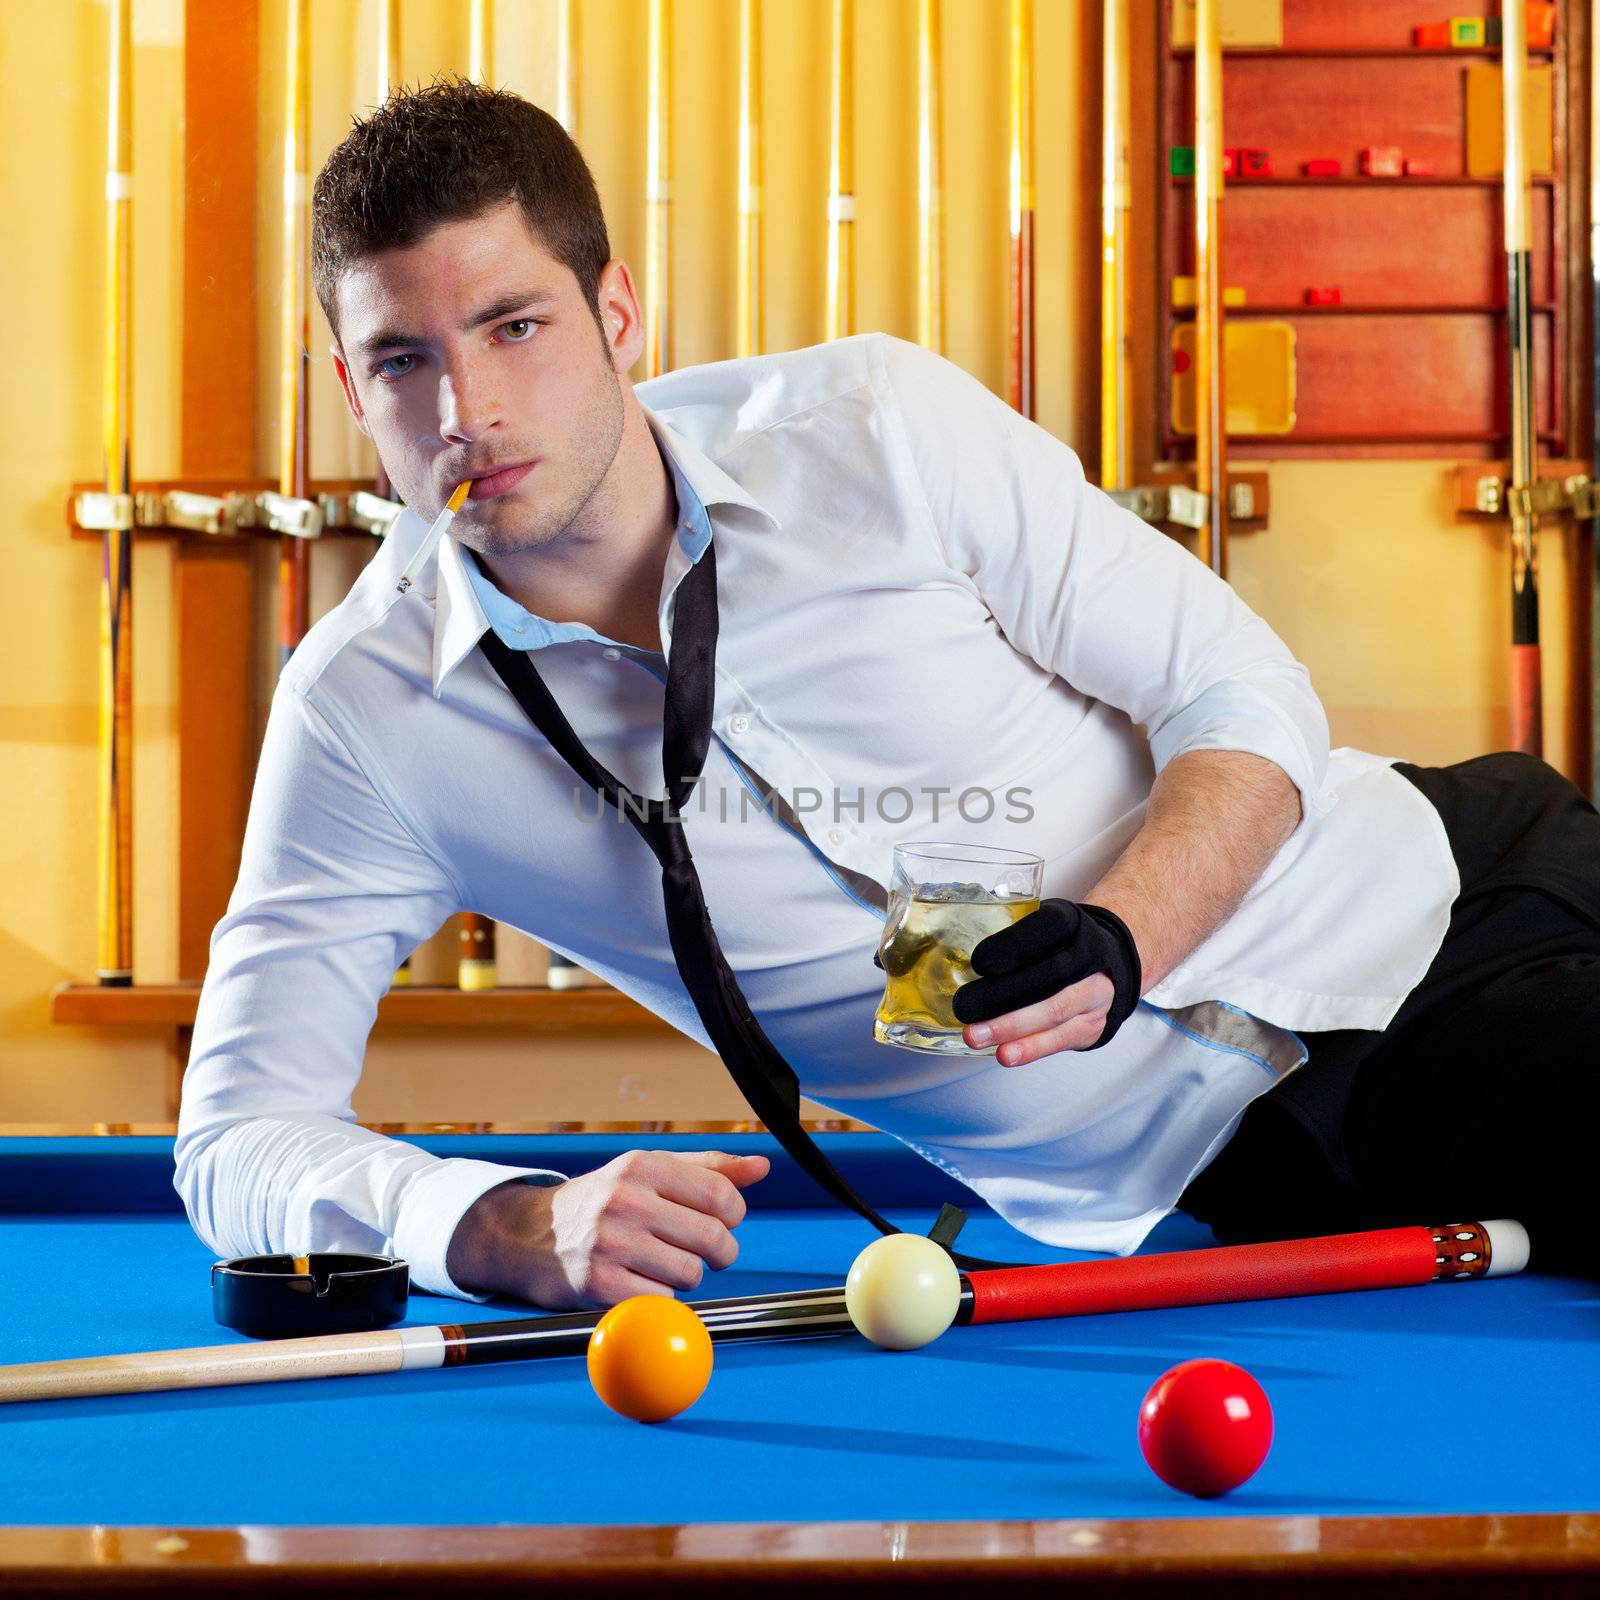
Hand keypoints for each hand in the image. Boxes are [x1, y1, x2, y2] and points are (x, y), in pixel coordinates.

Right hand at [445, 1149, 770, 1308]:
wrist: (528, 1236)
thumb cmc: (602, 1201)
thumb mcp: (648, 1172)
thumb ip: (708, 1168)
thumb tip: (763, 1166)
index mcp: (643, 1166)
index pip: (721, 1195)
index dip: (732, 1216)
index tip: (718, 1222)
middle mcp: (626, 1200)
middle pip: (712, 1238)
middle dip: (717, 1251)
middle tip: (700, 1251)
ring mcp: (611, 1243)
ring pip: (691, 1274)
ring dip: (685, 1277)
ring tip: (661, 1264)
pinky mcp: (599, 1285)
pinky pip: (661, 1303)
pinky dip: (659, 1300)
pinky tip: (639, 1284)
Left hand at [951, 899, 1141, 1066]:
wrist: (1108, 971)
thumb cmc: (1061, 949)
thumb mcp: (1044, 929)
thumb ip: (1014, 939)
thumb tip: (957, 956)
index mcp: (1073, 926)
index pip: (1047, 930)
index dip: (1013, 947)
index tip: (979, 962)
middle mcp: (1090, 960)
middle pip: (1049, 977)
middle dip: (1004, 996)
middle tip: (965, 1007)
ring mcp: (1095, 995)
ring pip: (1054, 1013)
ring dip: (1012, 1029)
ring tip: (977, 1037)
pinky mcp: (1091, 1027)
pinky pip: (1060, 1040)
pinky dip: (1031, 1048)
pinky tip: (1006, 1054)